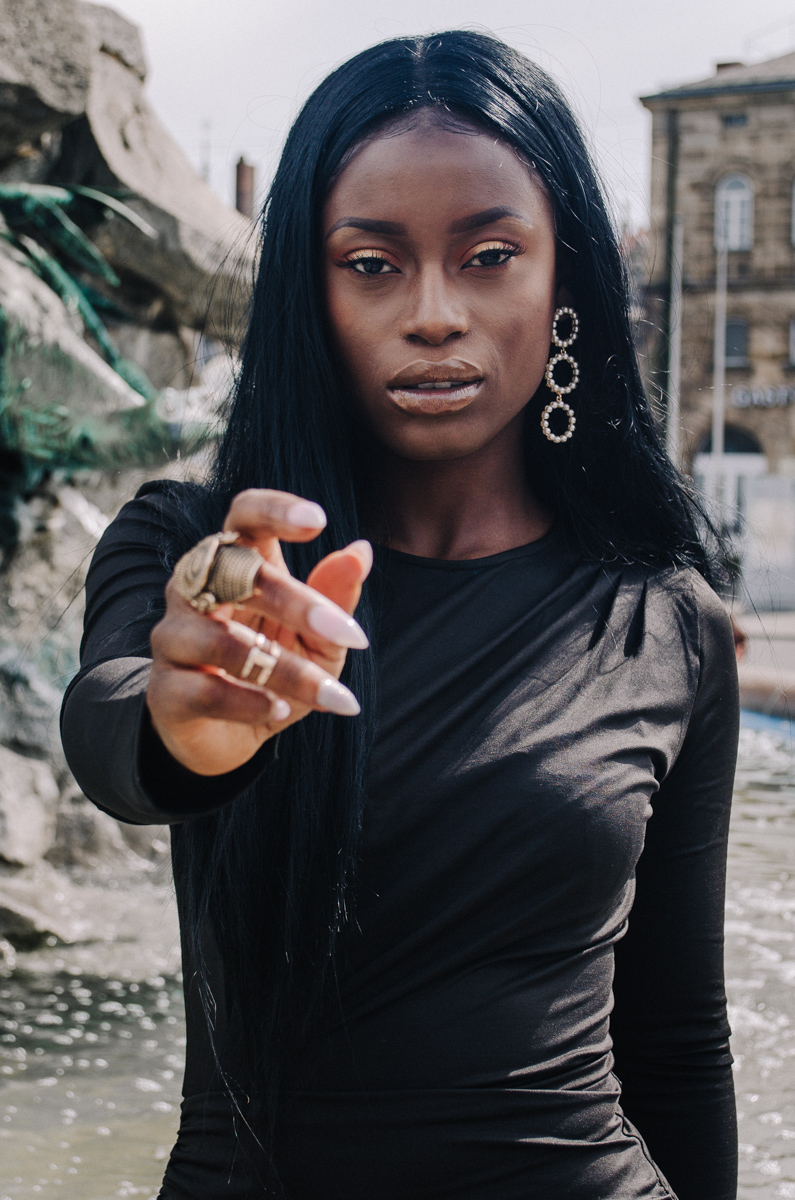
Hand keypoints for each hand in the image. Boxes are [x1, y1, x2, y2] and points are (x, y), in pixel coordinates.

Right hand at [146, 489, 371, 776]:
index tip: (319, 520)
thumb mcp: (319, 639)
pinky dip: (248, 702)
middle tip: (345, 632)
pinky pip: (204, 690)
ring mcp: (173, 637)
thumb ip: (336, 597)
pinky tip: (282, 710)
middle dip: (295, 602)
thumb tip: (360, 552)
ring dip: (282, 668)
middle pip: (233, 572)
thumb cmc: (276, 672)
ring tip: (327, 692)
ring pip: (221, 640)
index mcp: (235, 561)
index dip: (274, 510)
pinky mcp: (164, 690)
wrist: (228, 737)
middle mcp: (195, 588)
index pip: (243, 516)